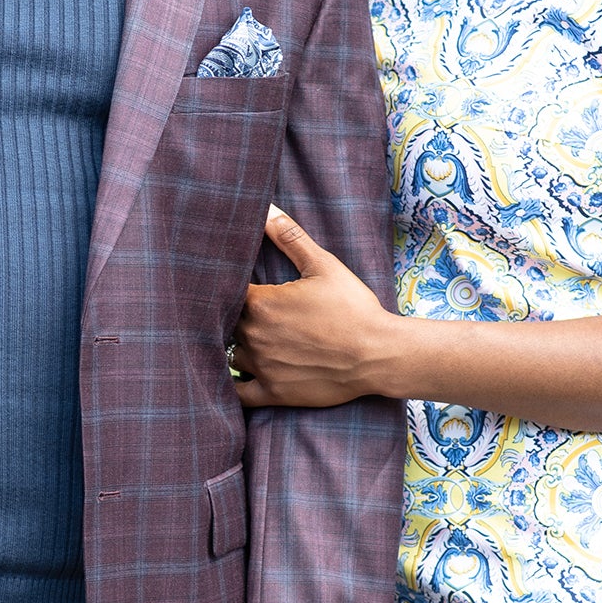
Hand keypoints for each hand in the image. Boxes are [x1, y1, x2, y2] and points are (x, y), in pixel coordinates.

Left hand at [231, 207, 397, 407]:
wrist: (379, 354)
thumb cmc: (353, 307)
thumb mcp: (323, 266)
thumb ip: (290, 237)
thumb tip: (266, 209)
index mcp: (260, 303)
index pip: (223, 291)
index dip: (224, 286)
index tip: (229, 283)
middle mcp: (253, 335)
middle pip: (224, 323)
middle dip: (230, 316)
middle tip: (241, 311)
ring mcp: (261, 367)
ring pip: (230, 355)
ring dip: (235, 347)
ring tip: (245, 340)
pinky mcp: (272, 393)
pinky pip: (238, 393)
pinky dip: (233, 385)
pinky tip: (237, 377)